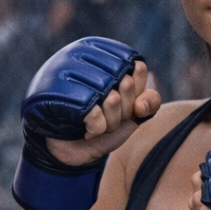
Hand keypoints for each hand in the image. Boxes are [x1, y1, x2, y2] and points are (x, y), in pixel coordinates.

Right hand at [12, 37, 159, 209]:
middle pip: (127, 83)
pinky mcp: (61, 98)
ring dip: (110, 122)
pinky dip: (96, 130)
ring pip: (113, 100)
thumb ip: (149, 102)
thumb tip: (141, 104)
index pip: (139, 69)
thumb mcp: (133, 115)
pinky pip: (96, 116)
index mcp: (105, 58)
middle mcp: (86, 61)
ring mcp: (70, 77)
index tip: (126, 106)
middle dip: (123, 111)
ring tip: (95, 123)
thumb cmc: (105, 125)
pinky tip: (85, 130)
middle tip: (108, 117)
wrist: (74, 150)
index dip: (137, 95)